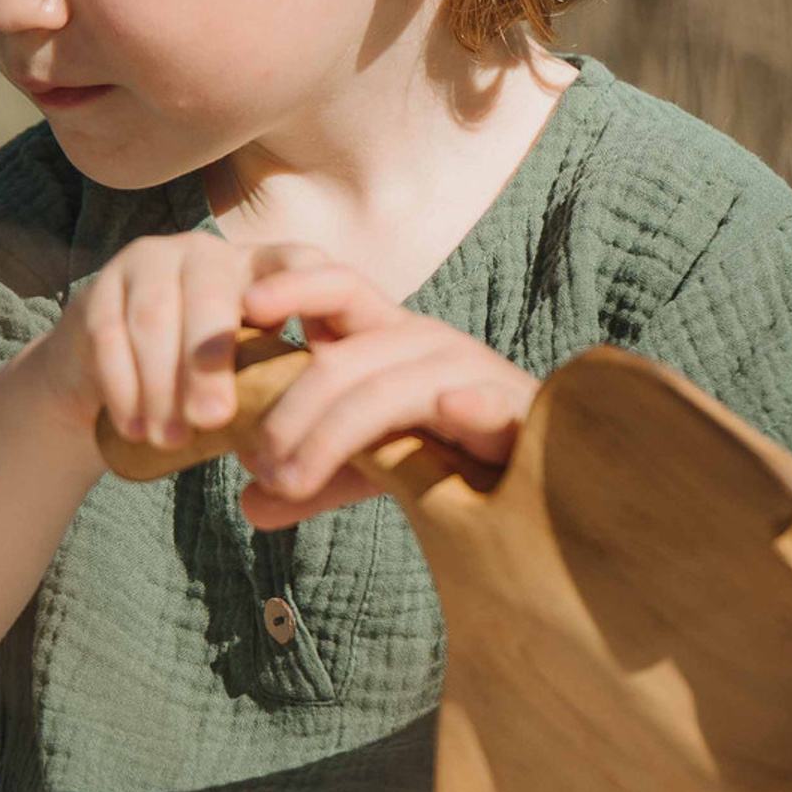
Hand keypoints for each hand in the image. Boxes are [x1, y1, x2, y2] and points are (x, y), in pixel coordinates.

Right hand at [32, 231, 343, 450]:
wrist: (113, 378)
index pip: (296, 263)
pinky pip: (108, 333)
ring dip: (161, 384)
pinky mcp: (100, 287)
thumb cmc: (203, 382)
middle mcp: (205, 253)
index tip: (304, 334)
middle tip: (212, 420)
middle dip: (208, 362)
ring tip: (169, 438)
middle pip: (209, 294)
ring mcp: (149, 263)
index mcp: (259, 267)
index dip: (302, 289)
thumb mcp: (250, 375)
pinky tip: (133, 425)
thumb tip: (315, 432)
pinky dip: (122, 385)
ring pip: (153, 317)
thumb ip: (283, 384)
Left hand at [232, 259, 538, 528]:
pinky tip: (449, 413)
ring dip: (332, 436)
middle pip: (346, 358)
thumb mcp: (375, 464)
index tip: (245, 308)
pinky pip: (489, 406)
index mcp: (390, 339)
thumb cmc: (453, 457)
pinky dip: (470, 407)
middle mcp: (428, 344)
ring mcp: (473, 375)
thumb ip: (317, 478)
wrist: (545, 475)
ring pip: (390, 390)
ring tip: (290, 483)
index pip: (339, 288)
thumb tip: (251, 504)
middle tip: (258, 467)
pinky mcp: (517, 414)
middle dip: (291, 410)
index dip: (294, 287)